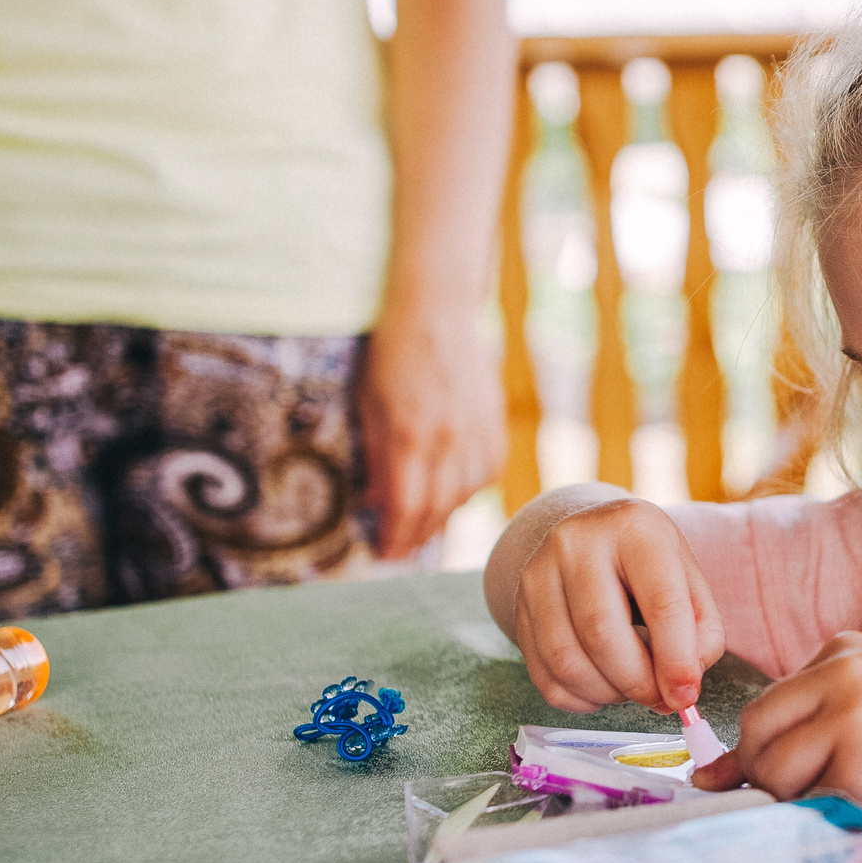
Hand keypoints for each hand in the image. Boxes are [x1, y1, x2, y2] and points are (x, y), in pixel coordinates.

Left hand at [357, 303, 505, 558]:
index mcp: (410, 436)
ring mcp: (476, 432)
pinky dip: (470, 489)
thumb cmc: (391, 353)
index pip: (405, 507)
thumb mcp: (367, 404)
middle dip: (416, 535)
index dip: (394, 537)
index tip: (383, 553)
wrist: (437, 309)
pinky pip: (487, 472)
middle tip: (400, 550)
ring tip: (423, 526)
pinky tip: (454, 492)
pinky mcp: (494, 423)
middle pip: (437, 509)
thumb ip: (374, 455)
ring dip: (443, 516)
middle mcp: (448, 441)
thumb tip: (376, 501)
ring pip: (465, 494)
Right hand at [509, 498, 724, 713]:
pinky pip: (544, 677)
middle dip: (637, 682)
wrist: (587, 538)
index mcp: (633, 527)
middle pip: (602, 634)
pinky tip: (602, 689)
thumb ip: (702, 631)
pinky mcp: (519, 610)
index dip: (676, 658)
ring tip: (631, 688)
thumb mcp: (688, 578)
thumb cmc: (646, 564)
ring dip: (607, 693)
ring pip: (566, 661)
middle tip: (659, 699)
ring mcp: (538, 575)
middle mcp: (576, 542)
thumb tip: (683, 687)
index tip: (686, 695)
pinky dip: (579, 699)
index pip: (660, 600)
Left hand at [692, 632, 861, 843]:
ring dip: (806, 802)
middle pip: (758, 738)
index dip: (775, 756)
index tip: (815, 774)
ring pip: (773, 776)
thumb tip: (704, 778)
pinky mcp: (858, 768)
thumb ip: (801, 729)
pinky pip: (808, 809)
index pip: (766, 709)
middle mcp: (842, 674)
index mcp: (844, 650)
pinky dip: (833, 821)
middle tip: (841, 792)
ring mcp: (849, 718)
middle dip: (780, 779)